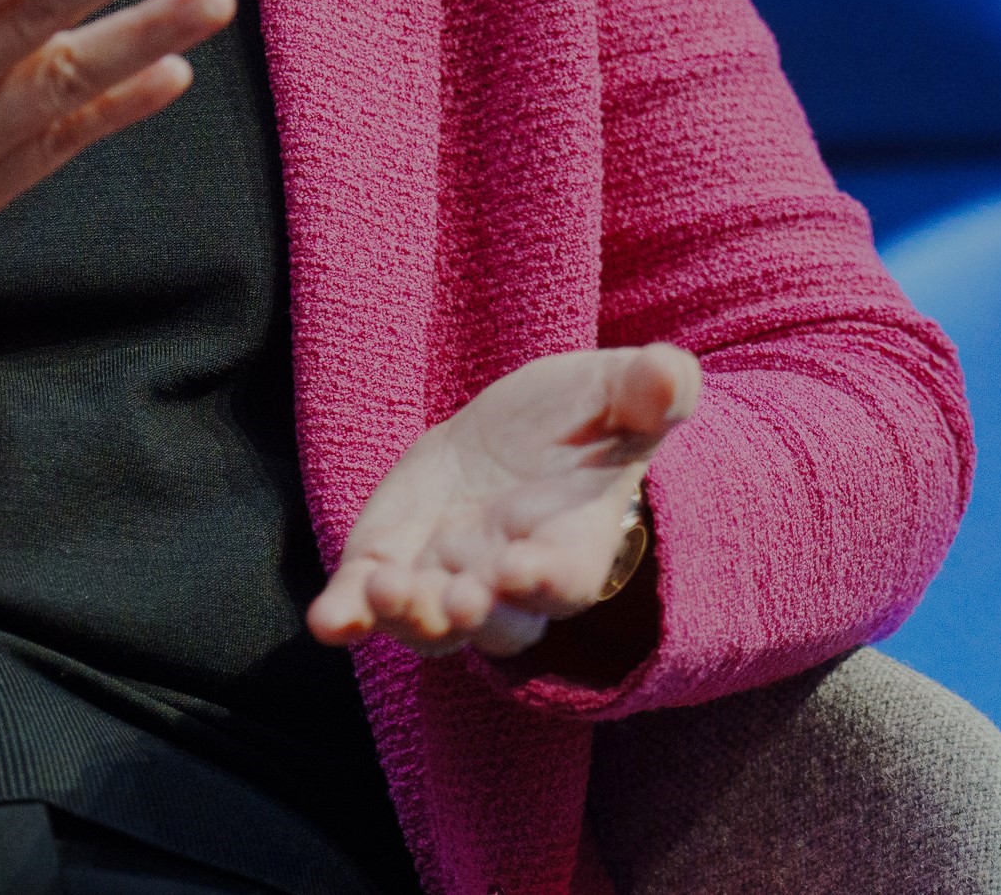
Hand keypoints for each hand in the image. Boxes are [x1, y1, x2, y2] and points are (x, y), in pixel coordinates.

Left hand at [307, 343, 700, 659]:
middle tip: (455, 597)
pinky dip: (347, 616)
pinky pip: (364, 606)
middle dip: (476, 614)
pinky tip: (328, 621)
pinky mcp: (390, 562)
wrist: (514, 434)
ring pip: (428, 625)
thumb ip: (649, 391)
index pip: (566, 577)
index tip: (520, 568)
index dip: (545, 579)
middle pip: (497, 624)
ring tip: (384, 589)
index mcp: (571, 543)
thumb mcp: (616, 391)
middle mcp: (508, 582)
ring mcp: (445, 579)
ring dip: (407, 616)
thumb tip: (672, 375)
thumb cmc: (582, 420)